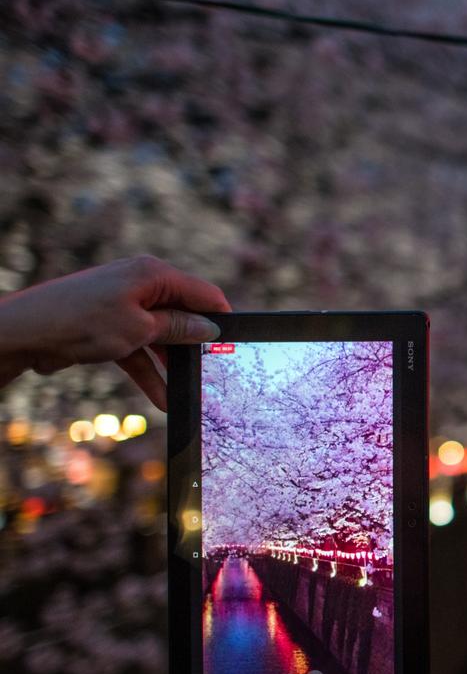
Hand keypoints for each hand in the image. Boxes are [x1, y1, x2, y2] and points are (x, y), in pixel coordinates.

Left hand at [0, 255, 230, 409]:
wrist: (24, 333)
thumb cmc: (80, 322)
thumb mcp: (140, 329)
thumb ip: (179, 329)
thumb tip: (211, 328)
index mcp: (153, 274)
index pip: (203, 293)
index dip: (221, 318)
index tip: (235, 344)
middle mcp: (141, 285)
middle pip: (183, 315)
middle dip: (195, 344)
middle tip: (214, 371)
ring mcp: (125, 305)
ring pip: (161, 336)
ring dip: (172, 365)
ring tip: (188, 391)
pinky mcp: (110, 326)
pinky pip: (139, 348)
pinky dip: (149, 371)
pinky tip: (162, 398)